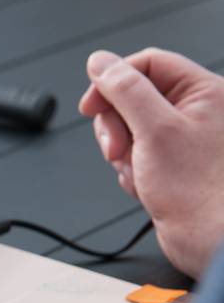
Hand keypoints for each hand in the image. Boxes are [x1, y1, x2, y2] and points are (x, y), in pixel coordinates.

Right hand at [79, 48, 223, 277]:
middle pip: (134, 98)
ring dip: (123, 153)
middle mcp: (197, 111)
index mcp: (205, 91)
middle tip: (117, 149)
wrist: (212, 240)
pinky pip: (136, 155)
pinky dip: (131, 170)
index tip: (90, 106)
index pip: (147, 65)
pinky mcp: (173, 164)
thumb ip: (124, 89)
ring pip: (130, 129)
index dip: (113, 81)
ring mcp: (184, 140)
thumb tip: (101, 62)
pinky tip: (145, 185)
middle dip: (116, 126)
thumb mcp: (153, 129)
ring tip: (139, 173)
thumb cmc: (198, 191)